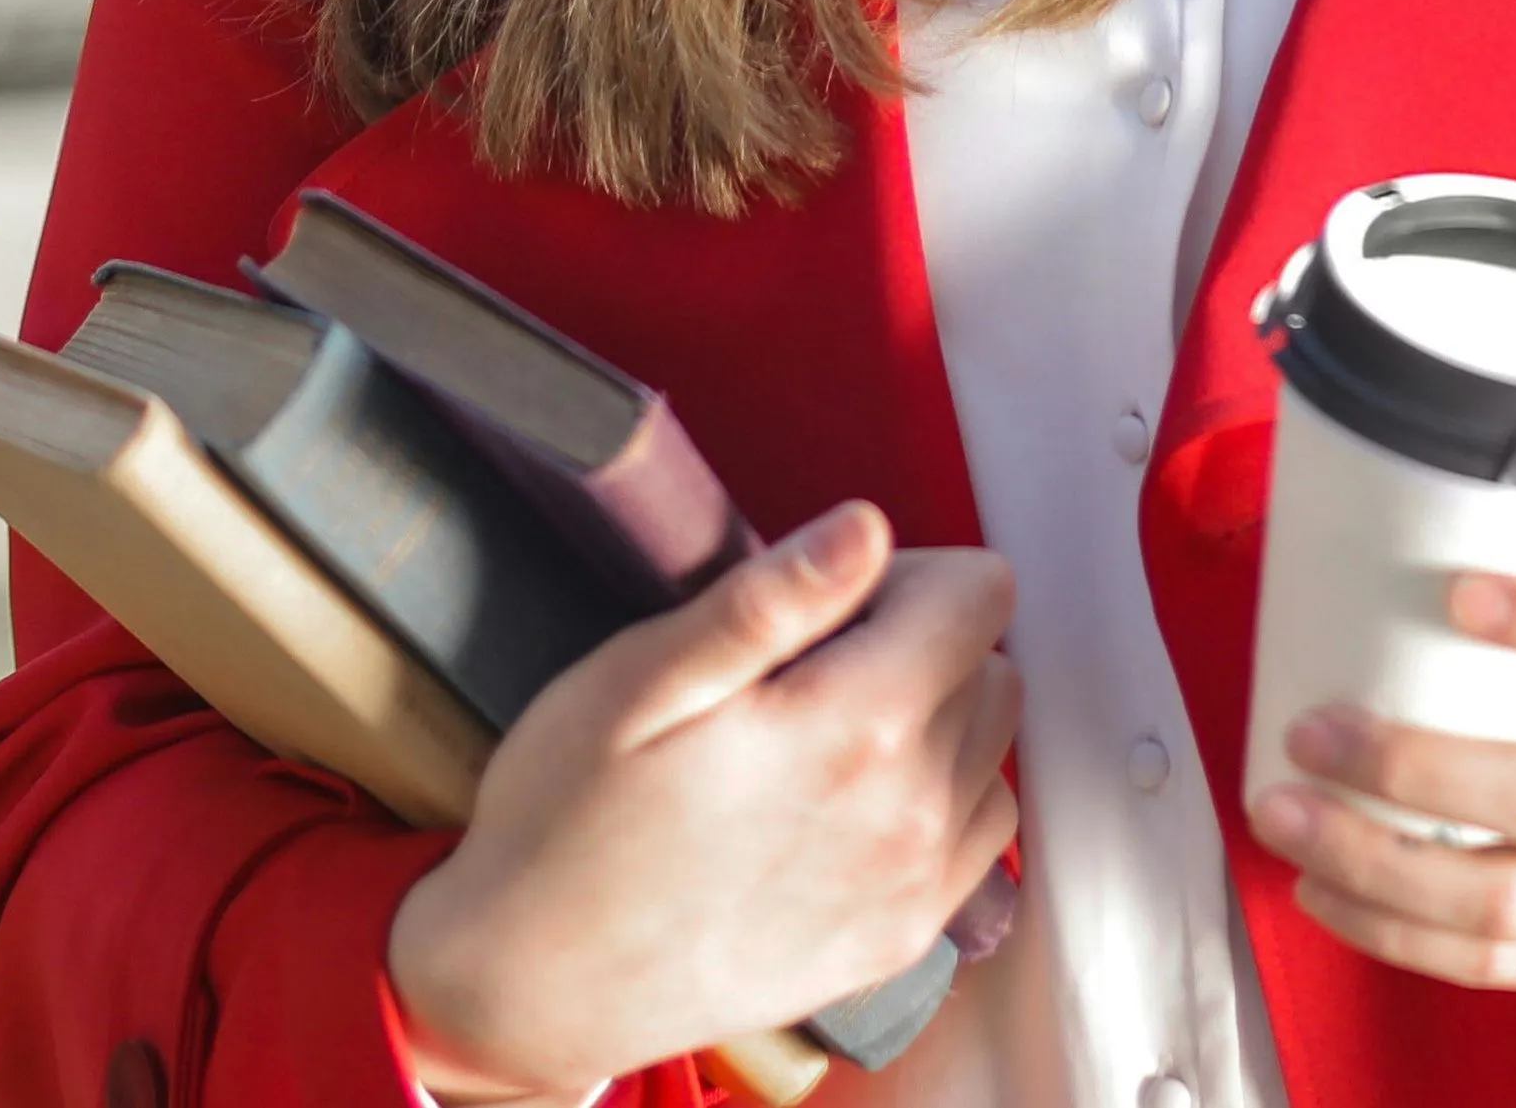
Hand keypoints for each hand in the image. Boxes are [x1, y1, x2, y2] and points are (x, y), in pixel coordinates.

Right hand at [386, 505, 1019, 1104]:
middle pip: (990, 665)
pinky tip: (847, 802)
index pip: (981, 593)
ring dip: (933, 722)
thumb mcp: (638, 679)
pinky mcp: (894, 946)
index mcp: (853, 728)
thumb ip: (769, 598)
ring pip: (990, 748)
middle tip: (810, 670)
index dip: (907, 574)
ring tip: (822, 738)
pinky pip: (974, 838)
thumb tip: (866, 528)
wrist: (526, 987)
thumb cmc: (564, 823)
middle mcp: (905, 815)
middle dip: (920, 643)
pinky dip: (936, 803)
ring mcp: (907, 892)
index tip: (831, 605)